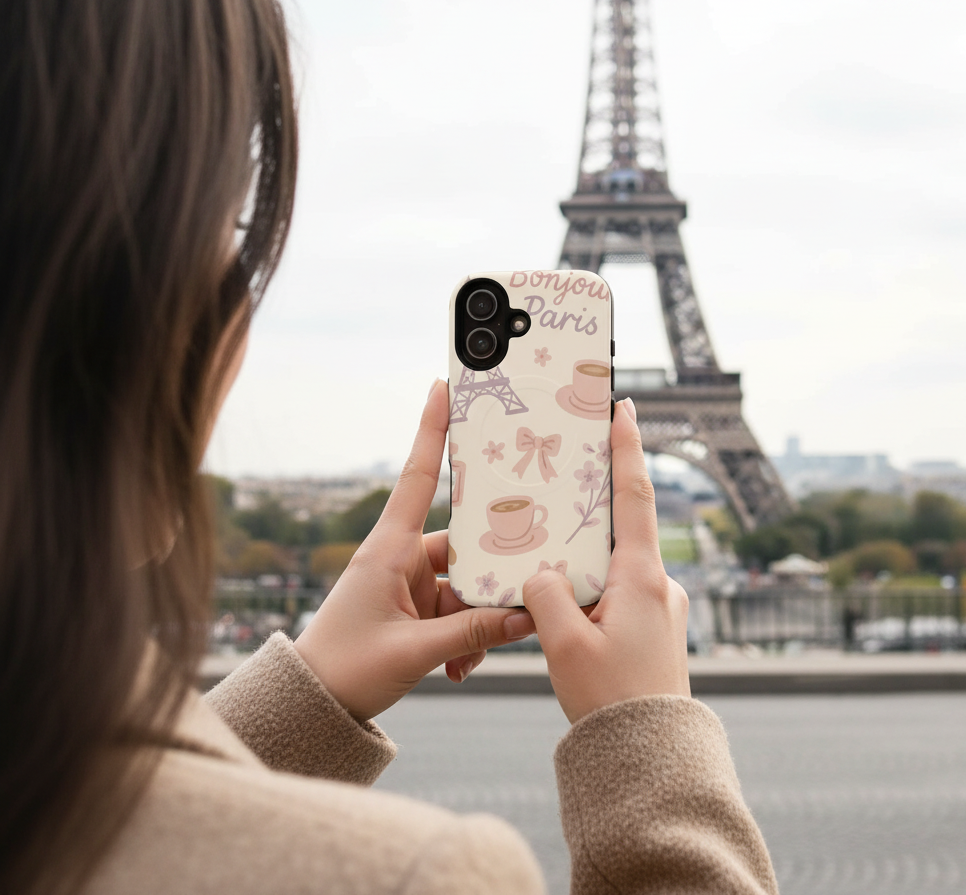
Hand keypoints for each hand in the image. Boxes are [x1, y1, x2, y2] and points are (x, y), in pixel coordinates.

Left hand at [294, 379, 535, 720]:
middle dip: (488, 578)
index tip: (443, 387)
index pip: (417, 477)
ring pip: (464, 585)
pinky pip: (454, 611)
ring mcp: (408, 583)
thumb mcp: (414, 652)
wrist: (313, 704)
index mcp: (389, 549)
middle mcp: (401, 557)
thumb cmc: (346, 667)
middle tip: (516, 597)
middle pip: (464, 546)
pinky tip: (459, 667)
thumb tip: (526, 616)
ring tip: (471, 658)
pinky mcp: (413, 607)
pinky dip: (465, 636)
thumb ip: (473, 633)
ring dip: (477, 620)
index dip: (431, 430)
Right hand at [522, 398, 689, 723]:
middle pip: (622, 528)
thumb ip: (546, 595)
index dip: (628, 448)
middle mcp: (659, 586)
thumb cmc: (610, 702)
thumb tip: (542, 572)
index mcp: (642, 579)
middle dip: (593, 505)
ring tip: (550, 563)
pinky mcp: (655, 629)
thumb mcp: (563, 646)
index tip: (624, 407)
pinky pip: (620, 593)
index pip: (635, 497)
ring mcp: (661, 608)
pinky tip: (568, 607)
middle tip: (566, 481)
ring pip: (616, 567)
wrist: (651, 758)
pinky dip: (595, 589)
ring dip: (588, 559)